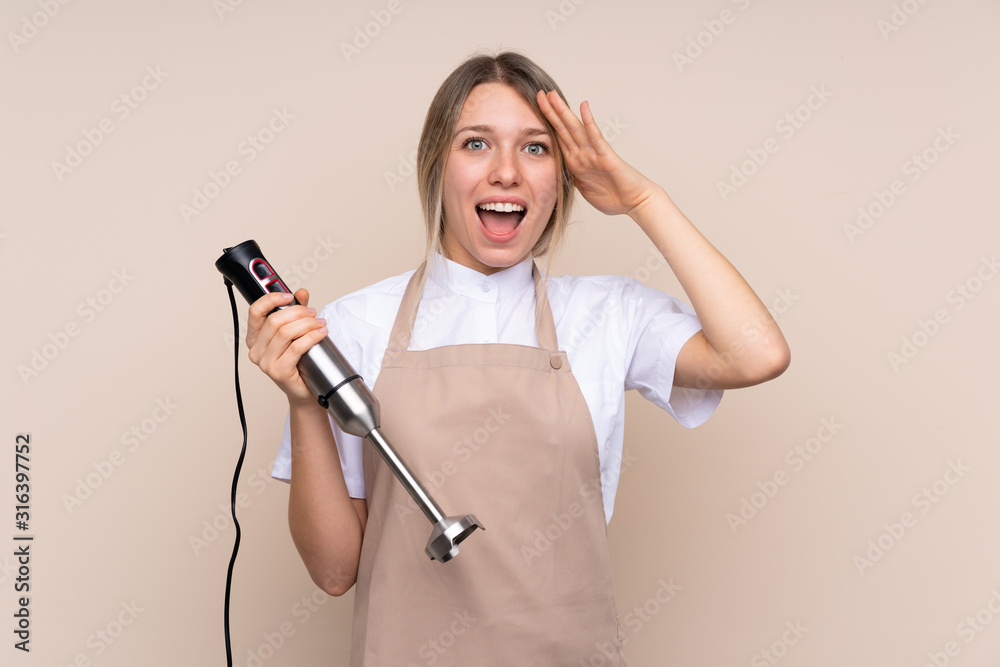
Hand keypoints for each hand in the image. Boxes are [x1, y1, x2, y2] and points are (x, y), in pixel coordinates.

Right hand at [246, 288, 328, 404]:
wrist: (304, 391)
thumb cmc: (298, 362)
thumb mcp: (295, 333)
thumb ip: (296, 312)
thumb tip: (301, 292)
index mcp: (254, 338)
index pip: (255, 311)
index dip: (271, 299)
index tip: (289, 296)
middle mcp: (256, 350)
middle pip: (275, 321)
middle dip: (298, 312)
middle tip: (313, 313)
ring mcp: (265, 362)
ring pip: (286, 333)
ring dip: (307, 324)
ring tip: (320, 323)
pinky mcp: (278, 371)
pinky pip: (296, 347)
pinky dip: (312, 337)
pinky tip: (322, 333)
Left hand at [536, 90, 656, 217]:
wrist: (635, 202)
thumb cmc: (614, 198)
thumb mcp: (585, 189)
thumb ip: (573, 178)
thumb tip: (561, 173)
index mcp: (576, 162)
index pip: (558, 138)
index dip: (547, 124)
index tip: (537, 110)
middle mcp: (583, 154)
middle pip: (563, 129)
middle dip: (550, 112)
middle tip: (539, 94)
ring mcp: (594, 153)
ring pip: (575, 129)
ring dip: (563, 112)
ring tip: (552, 96)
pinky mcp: (606, 155)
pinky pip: (595, 136)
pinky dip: (589, 122)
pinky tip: (583, 107)